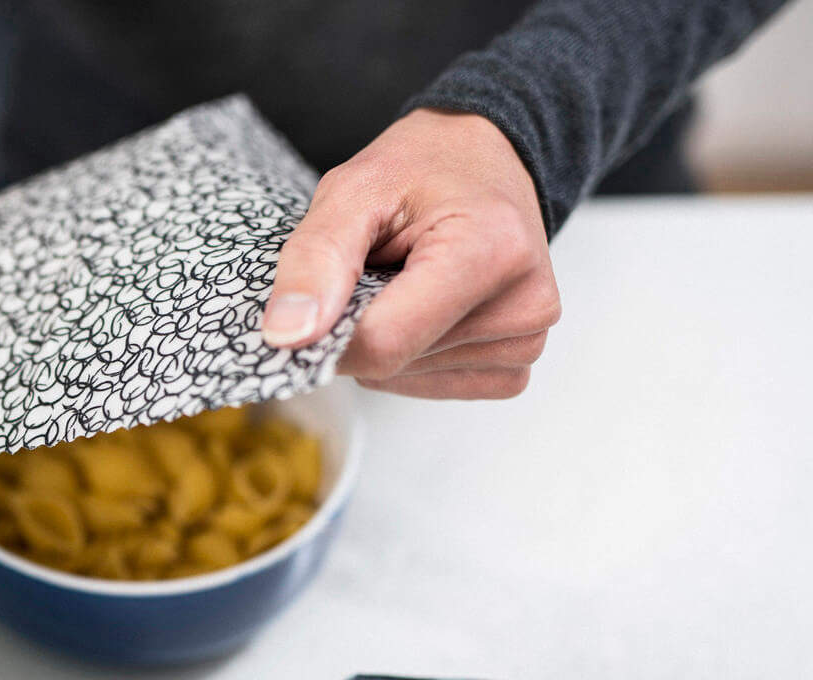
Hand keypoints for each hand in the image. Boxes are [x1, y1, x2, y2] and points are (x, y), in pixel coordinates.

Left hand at [260, 109, 559, 398]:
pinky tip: (425, 309)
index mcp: (492, 251)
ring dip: (386, 338)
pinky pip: (434, 387)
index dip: (330, 334)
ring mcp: (526, 340)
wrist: (483, 158)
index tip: (316, 300)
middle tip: (378, 267)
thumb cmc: (424, 168)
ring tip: (407, 279)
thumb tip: (286, 336)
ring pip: (406, 378)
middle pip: (394, 363)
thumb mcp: (352, 189)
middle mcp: (524, 304)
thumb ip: (314, 259)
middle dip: (361, 324)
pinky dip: (411, 356)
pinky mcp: (516, 364)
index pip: (384, 342)